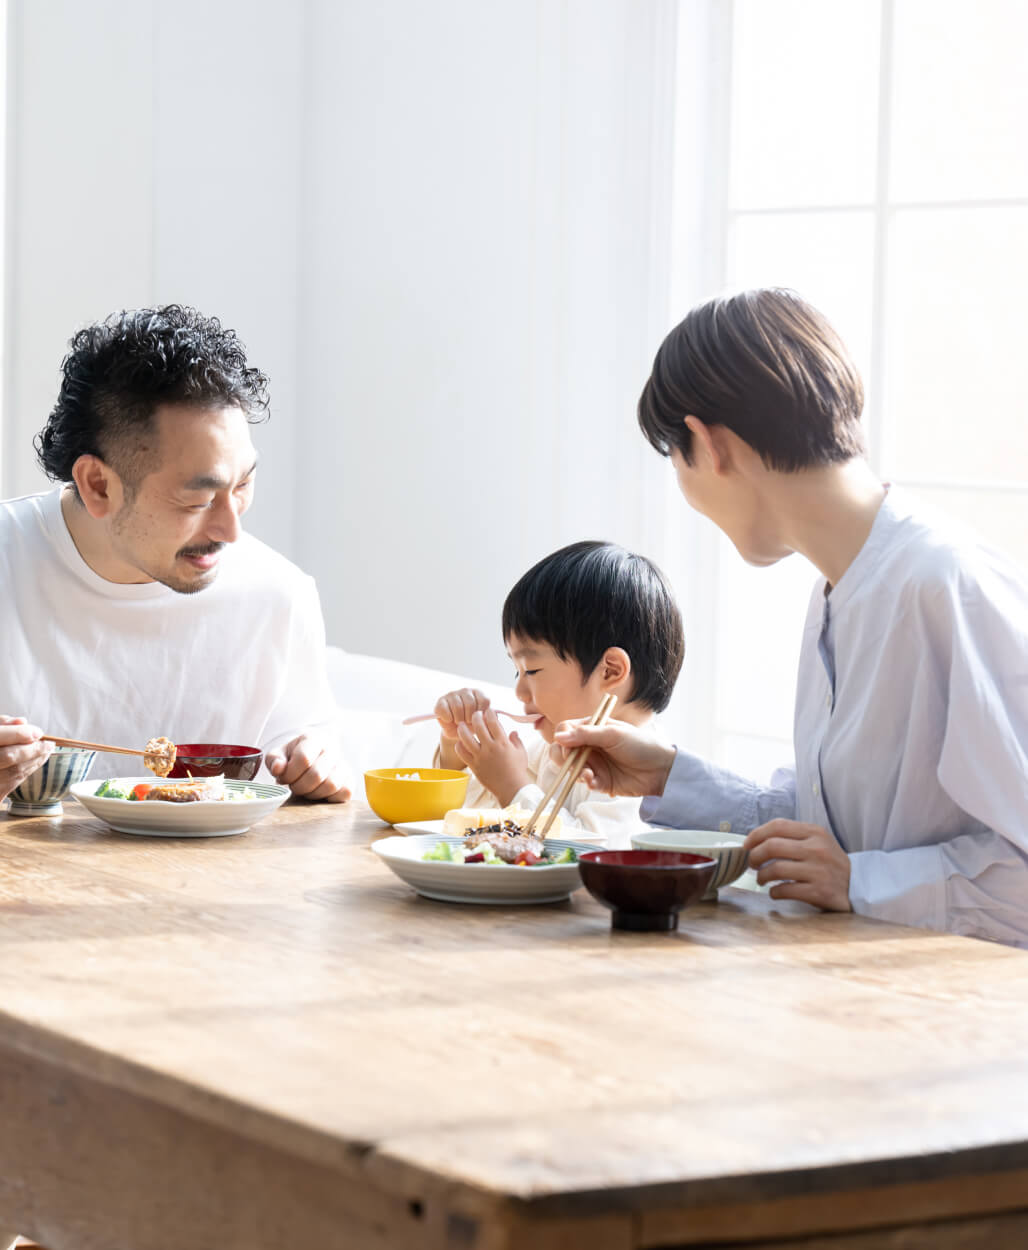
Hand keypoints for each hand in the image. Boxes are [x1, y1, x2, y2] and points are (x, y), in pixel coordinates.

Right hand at [0, 716, 52, 801]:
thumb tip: (22, 721)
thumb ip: (0, 724)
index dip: (19, 734)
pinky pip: (11, 784)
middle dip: (32, 749)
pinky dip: (26, 771)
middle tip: (48, 743)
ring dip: (34, 761)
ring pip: (12, 772)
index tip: (38, 732)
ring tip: (46, 750)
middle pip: (7, 756)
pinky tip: (35, 762)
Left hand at [265, 734, 351, 801]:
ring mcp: (343, 764)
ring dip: (313, 794)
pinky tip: (319, 792)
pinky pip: (345, 793)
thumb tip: (277, 768)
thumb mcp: (278, 755)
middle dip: (300, 786)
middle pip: (316, 775)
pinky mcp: (350, 779)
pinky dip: (329, 797)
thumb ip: (274, 760)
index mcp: (313, 739)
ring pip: (331, 785)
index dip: (290, 774)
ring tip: (306, 789)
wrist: (312, 756)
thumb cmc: (293, 757)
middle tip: (294, 786)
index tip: (284, 778)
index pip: (303, 759)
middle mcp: (331, 748)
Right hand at [433, 688, 491, 769]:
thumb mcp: (486, 726)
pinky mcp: (441, 701)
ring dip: (458, 718)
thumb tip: (506, 726)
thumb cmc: (475, 729)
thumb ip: (495, 723)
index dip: (481, 715)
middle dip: (469, 718)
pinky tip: (450, 721)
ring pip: (457, 705)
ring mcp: (453, 694)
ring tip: (459, 723)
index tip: (480, 723)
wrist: (459, 734)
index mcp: (480, 695)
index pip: (484, 701)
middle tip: (468, 724)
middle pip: (469, 702)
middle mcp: (467, 691)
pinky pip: (444, 708)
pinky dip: (448, 717)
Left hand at [453, 709, 529, 805]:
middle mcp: (490, 747)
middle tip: (475, 714)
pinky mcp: (474, 766)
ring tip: (462, 725)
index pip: (493, 721)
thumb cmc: (517, 770)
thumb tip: (513, 731)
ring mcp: (481, 757)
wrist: (511, 788)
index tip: (488, 711)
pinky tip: (461, 742)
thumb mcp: (521, 752)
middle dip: (476, 716)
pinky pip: (462, 753)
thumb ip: (516, 740)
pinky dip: (459, 745)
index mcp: (503, 742)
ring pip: (466, 738)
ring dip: (463, 729)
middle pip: (478, 725)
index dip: (489, 713)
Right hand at [550, 718, 675, 797]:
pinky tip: (593, 781)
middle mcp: (590, 746)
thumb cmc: (641, 745)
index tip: (566, 746)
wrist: (661, 769)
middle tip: (571, 762)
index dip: (562, 738)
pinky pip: (585, 782)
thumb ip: (586, 734)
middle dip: (563, 757)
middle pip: (563, 750)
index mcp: (593, 729)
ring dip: (575, 771)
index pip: (566, 730)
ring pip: (571, 768)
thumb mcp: (613, 734)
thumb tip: (558, 736)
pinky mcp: (601, 781)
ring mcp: (595, 763)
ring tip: (588, 774)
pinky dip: (586, 782)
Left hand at [744, 819, 851, 910]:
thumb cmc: (830, 864)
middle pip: (772, 846)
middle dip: (754, 856)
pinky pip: (785, 890)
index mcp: (815, 833)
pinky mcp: (819, 892)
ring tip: (761, 880)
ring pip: (775, 869)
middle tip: (751, 864)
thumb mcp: (818, 842)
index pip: (777, 826)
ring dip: (761, 876)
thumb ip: (793, 838)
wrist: (859, 886)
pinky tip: (775, 892)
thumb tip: (755, 841)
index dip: (756, 835)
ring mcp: (819, 871)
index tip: (746, 845)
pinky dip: (774, 892)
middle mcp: (817, 849)